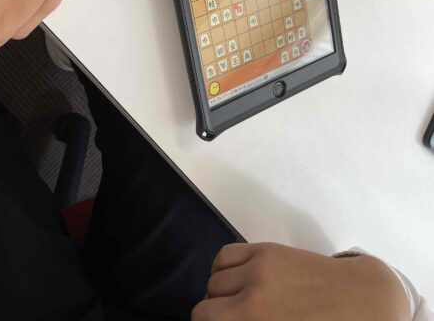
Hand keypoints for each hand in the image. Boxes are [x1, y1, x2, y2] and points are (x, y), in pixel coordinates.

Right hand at [192, 243, 409, 320]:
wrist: (361, 303)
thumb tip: (232, 316)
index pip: (203, 320)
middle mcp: (251, 297)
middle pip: (205, 305)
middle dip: (214, 315)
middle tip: (231, 320)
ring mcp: (258, 269)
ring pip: (213, 280)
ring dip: (219, 295)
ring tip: (235, 303)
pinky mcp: (266, 250)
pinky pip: (225, 256)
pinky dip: (222, 270)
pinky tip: (236, 280)